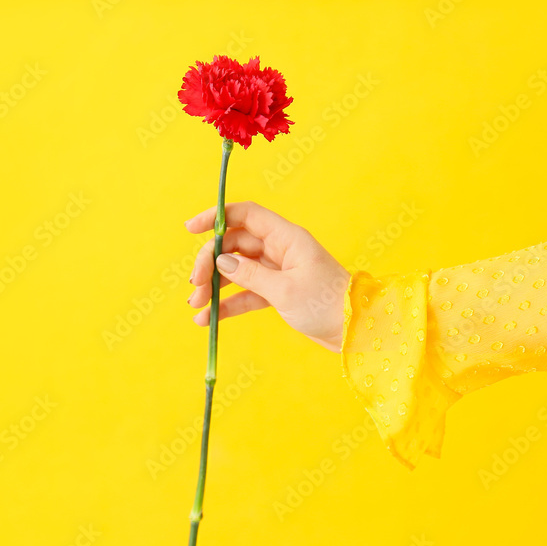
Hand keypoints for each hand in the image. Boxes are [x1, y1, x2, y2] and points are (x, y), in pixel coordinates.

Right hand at [184, 201, 350, 352]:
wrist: (356, 330)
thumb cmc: (327, 304)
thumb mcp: (285, 290)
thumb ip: (250, 274)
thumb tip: (221, 261)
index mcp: (286, 238)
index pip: (245, 215)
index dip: (216, 217)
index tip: (190, 229)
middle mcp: (280, 249)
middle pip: (234, 245)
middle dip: (210, 263)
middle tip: (195, 286)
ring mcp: (278, 271)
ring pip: (237, 270)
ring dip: (215, 285)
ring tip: (196, 305)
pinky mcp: (278, 293)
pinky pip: (246, 293)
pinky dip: (228, 303)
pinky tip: (208, 319)